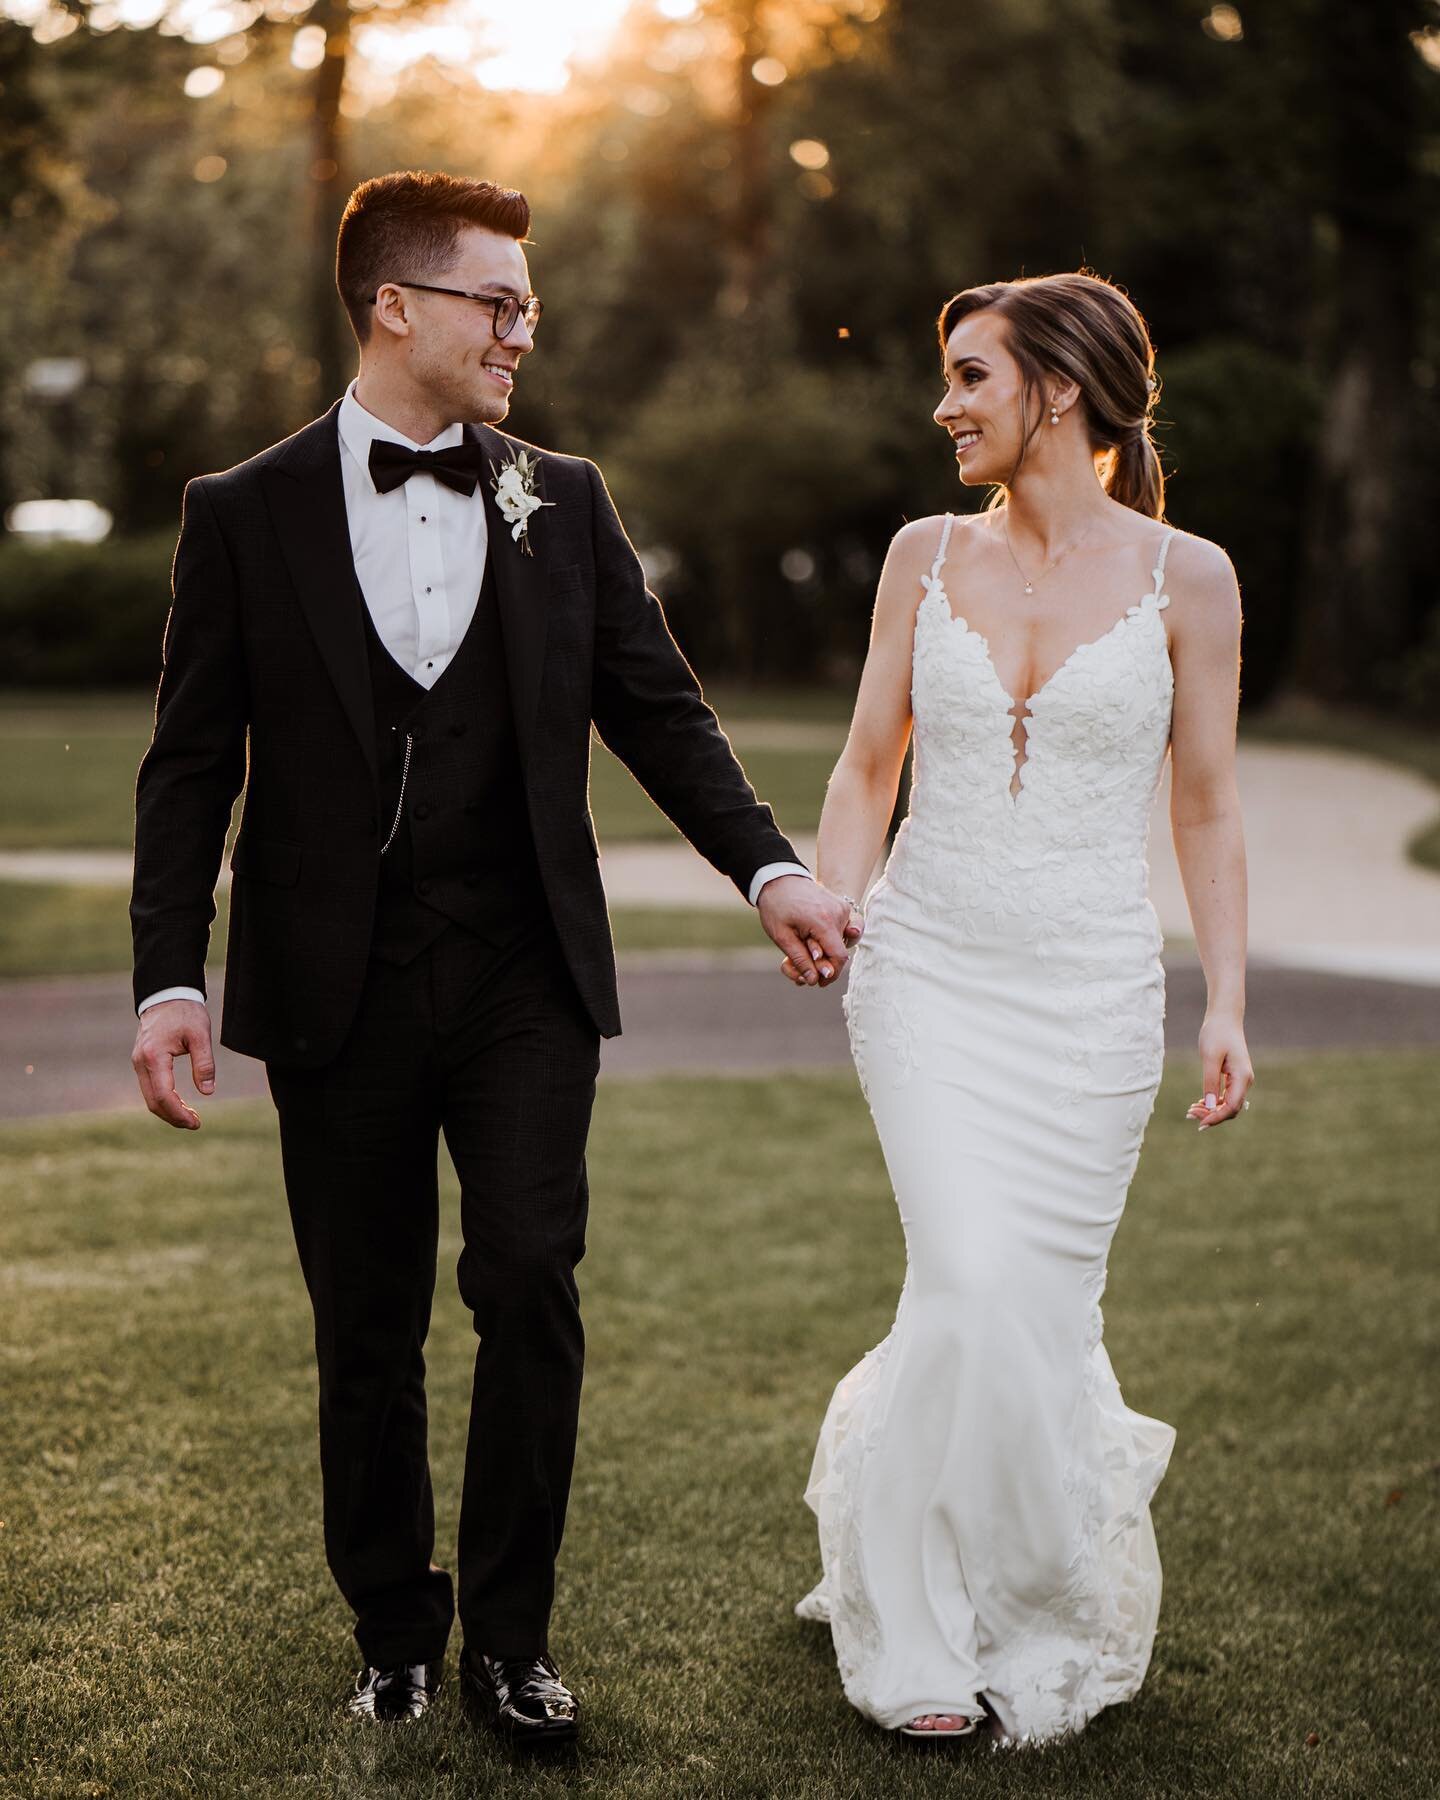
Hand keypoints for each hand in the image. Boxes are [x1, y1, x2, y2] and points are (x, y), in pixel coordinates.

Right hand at [132, 999, 215, 1129]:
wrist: (167, 994)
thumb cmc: (185, 1012)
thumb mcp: (200, 1035)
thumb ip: (204, 1064)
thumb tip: (207, 1092)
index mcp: (154, 1056)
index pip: (163, 1095)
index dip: (178, 1114)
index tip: (196, 1122)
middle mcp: (141, 1062)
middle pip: (152, 1101)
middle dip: (173, 1117)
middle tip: (195, 1124)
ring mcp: (138, 1062)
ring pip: (149, 1097)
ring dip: (168, 1110)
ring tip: (191, 1117)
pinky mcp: (142, 1062)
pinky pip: (149, 1088)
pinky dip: (163, 1099)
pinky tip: (180, 1104)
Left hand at [757, 876, 855, 987]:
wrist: (778, 879)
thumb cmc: (777, 907)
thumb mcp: (782, 936)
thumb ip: (801, 959)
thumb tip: (814, 980)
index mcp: (824, 921)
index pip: (839, 957)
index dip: (830, 974)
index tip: (816, 982)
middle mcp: (839, 914)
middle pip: (840, 953)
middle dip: (821, 965)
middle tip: (797, 965)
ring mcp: (843, 909)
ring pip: (841, 944)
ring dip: (824, 953)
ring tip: (801, 950)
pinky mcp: (842, 908)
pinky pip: (841, 932)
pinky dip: (828, 940)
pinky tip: (811, 941)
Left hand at [1187, 1013, 1252, 1130]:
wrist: (1224, 1018)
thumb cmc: (1216, 1033)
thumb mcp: (1210, 1057)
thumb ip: (1210, 1082)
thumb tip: (1210, 1106)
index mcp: (1242, 1077)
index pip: (1232, 1107)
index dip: (1216, 1117)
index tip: (1199, 1123)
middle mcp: (1245, 1081)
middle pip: (1231, 1109)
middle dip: (1212, 1115)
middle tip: (1189, 1114)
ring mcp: (1241, 1080)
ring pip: (1228, 1104)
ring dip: (1211, 1110)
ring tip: (1191, 1111)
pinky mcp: (1234, 1077)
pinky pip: (1226, 1096)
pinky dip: (1214, 1102)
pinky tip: (1199, 1103)